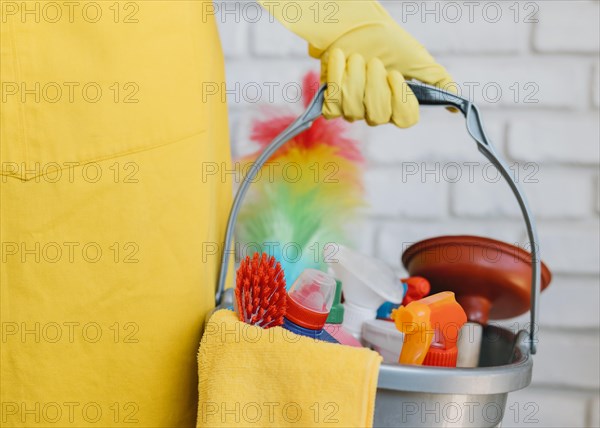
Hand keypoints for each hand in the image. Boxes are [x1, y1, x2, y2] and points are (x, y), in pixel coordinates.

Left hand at [313, 20, 455, 126]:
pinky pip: (332, 107)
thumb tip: (457, 107)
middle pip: (377, 116)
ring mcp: (353, 107)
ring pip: (353, 110)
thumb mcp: (419, 60)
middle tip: (374, 62)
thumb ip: (439, 82)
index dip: (399, 99)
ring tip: (357, 58)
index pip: (404, 120)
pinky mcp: (332, 100)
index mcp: (397, 104)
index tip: (395, 75)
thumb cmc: (388, 41)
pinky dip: (336, 79)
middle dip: (374, 85)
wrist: (355, 23)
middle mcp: (375, 111)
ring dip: (354, 78)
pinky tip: (341, 60)